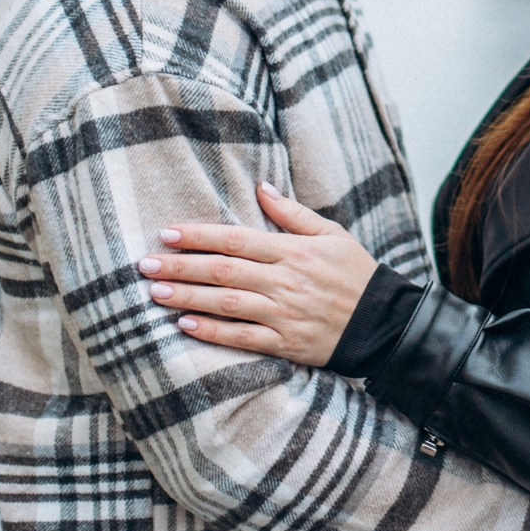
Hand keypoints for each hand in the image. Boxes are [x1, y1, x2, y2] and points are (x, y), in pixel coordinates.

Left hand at [139, 182, 378, 365]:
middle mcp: (284, 281)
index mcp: (293, 251)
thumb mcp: (332, 234)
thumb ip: (293, 213)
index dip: (198, 236)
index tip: (166, 233)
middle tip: (145, 265)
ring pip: (227, 304)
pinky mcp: (286, 343)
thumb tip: (261, 187)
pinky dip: (213, 332)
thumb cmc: (356, 274)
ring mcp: (283, 313)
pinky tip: (185, 326)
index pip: (236, 239)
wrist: (384, 322)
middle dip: (181, 267)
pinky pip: (243, 338)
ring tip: (155, 293)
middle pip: (223, 270)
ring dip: (188, 298)